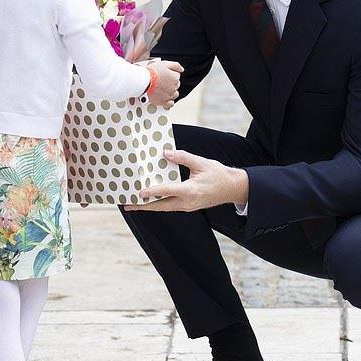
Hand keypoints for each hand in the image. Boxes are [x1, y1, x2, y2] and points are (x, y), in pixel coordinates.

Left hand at [124, 149, 248, 211]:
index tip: (139, 192)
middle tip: (127, 205)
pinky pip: (170, 206)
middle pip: (161, 206)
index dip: (153, 191)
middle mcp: (187, 202)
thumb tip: (166, 153)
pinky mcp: (188, 206)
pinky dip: (159, 203)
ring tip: (135, 203)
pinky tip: (151, 199)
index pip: (168, 191)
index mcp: (191, 190)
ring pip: (165, 208)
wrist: (232, 188)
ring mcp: (188, 206)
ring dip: (150, 206)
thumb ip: (183, 157)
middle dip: (144, 206)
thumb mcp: (202, 162)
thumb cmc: (218, 175)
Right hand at [147, 60, 182, 108]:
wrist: (143, 81)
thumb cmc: (152, 72)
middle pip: (176, 85)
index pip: (177, 76)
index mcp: (175, 78)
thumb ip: (176, 65)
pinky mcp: (163, 101)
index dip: (170, 74)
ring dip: (170, 92)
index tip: (165, 75)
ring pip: (174, 94)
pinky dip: (168, 101)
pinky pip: (170, 103)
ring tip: (163, 89)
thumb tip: (181, 69)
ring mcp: (169, 95)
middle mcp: (174, 87)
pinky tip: (165, 98)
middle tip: (162, 81)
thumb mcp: (165, 63)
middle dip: (170, 83)